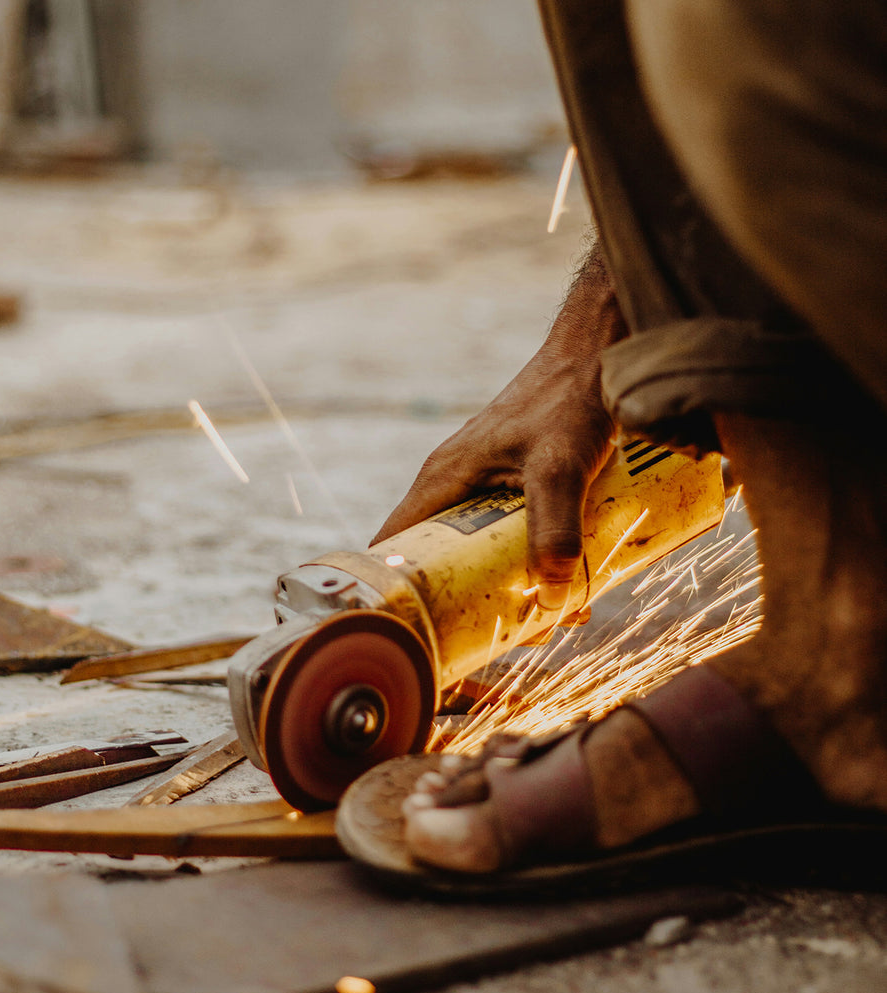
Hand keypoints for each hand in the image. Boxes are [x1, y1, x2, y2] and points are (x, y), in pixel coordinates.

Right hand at [373, 243, 626, 607]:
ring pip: (479, 551)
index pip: (392, 544)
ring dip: (505, 586)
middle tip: (496, 638)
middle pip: (439, 558)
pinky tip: (572, 583)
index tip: (409, 633)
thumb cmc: (566, 398)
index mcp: (442, 479)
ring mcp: (484, 484)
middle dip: (464, 602)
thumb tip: (553, 600)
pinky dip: (531, 562)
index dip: (393, 590)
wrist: (598, 354)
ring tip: (544, 621)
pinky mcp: (515, 484)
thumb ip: (555, 529)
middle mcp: (454, 485)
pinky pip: (511, 534)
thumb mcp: (560, 468)